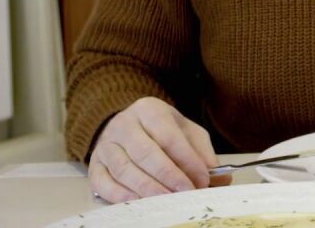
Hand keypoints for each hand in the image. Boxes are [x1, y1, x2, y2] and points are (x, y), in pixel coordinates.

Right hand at [88, 97, 229, 201]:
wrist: (127, 127)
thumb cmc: (161, 131)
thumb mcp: (186, 132)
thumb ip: (202, 153)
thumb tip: (220, 178)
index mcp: (149, 110)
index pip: (168, 136)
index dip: (186, 160)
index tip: (203, 179)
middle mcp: (124, 124)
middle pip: (145, 153)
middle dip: (168, 176)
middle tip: (186, 192)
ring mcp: (105, 145)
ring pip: (124, 169)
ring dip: (147, 188)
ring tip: (167, 201)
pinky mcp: (94, 165)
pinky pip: (103, 183)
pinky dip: (120, 195)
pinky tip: (139, 203)